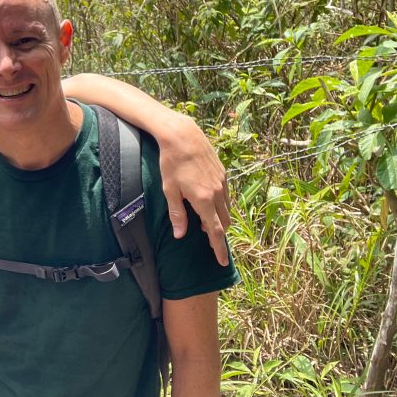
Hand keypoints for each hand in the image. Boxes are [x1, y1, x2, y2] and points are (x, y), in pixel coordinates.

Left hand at [157, 113, 231, 265]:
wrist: (182, 135)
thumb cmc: (171, 163)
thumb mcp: (169, 190)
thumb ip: (177, 214)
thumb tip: (181, 235)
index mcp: (203, 200)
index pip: (215, 231)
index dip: (219, 248)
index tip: (222, 261)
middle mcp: (217, 193)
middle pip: (224, 222)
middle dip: (218, 234)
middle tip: (207, 240)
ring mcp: (222, 183)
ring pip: (227, 210)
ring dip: (219, 220)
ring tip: (206, 223)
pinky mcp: (223, 174)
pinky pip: (226, 197)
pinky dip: (220, 206)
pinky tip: (209, 204)